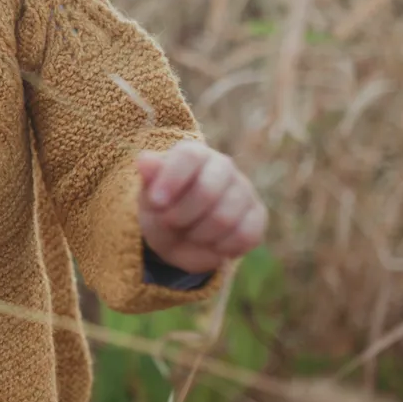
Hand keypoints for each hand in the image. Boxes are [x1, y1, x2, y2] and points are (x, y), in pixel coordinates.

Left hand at [136, 140, 266, 274]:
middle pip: (208, 190)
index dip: (172, 178)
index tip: (156, 201)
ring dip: (198, 234)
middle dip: (181, 215)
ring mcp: (244, 190)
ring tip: (189, 232)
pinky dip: (221, 247)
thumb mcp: (149, 196)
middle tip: (169, 221)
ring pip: (225, 218)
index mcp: (194, 155)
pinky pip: (244, 235)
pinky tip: (210, 242)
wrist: (179, 237)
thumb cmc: (162, 209)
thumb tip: (145, 160)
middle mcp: (223, 166)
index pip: (190, 156)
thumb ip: (149, 179)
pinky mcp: (257, 215)